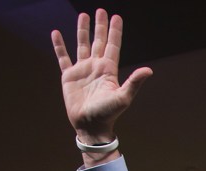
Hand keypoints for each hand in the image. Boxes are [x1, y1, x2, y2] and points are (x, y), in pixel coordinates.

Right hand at [52, 9, 152, 141]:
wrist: (90, 125)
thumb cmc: (108, 114)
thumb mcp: (123, 97)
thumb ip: (134, 82)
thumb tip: (148, 70)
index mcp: (109, 70)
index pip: (112, 45)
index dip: (114, 32)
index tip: (116, 17)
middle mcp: (95, 67)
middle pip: (98, 41)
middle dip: (100, 26)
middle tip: (101, 10)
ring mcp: (82, 70)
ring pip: (82, 45)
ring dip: (82, 31)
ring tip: (83, 16)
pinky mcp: (69, 76)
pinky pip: (63, 57)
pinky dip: (59, 46)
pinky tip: (56, 33)